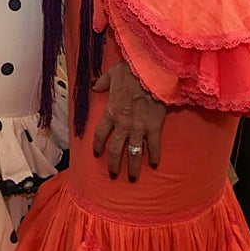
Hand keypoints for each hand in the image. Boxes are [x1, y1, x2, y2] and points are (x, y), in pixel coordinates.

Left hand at [91, 61, 165, 180]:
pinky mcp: (154, 128)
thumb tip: (95, 86)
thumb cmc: (131, 72)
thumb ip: (102, 82)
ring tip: (132, 178)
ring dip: (132, 167)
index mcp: (111, 112)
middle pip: (115, 149)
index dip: (98, 146)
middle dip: (113, 164)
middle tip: (113, 175)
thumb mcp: (111, 74)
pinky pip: (153, 147)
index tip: (97, 154)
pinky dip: (154, 157)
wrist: (150, 72)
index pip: (100, 134)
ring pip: (133, 153)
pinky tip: (154, 164)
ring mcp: (138, 128)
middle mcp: (123, 124)